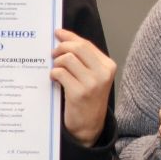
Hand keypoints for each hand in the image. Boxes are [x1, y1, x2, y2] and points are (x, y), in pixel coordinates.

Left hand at [51, 28, 116, 146]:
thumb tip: (62, 36)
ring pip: (67, 59)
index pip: (86, 44)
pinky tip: (54, 79)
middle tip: (52, 53)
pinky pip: (60, 73)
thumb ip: (83, 59)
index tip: (57, 33)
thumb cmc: (88, 99)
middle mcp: (103, 73)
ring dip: (56, 63)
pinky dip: (54, 74)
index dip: (69, 37)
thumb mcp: (94, 77)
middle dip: (61, 47)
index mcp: (108, 66)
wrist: (89, 126)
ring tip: (55, 69)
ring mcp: (92, 84)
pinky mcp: (79, 93)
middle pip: (77, 48)